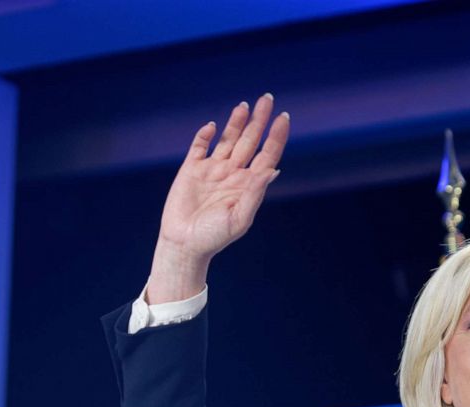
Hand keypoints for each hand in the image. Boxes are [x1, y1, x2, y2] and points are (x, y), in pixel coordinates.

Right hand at [147, 93, 289, 303]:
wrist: (184, 244)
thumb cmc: (214, 237)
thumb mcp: (239, 219)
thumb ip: (254, 194)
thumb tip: (272, 170)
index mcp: (248, 184)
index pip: (267, 154)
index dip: (276, 136)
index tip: (284, 118)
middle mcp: (233, 173)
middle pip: (250, 140)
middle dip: (259, 121)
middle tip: (268, 98)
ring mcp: (213, 169)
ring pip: (228, 139)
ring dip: (237, 122)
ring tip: (245, 105)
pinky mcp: (191, 169)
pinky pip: (199, 147)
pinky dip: (206, 135)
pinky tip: (213, 126)